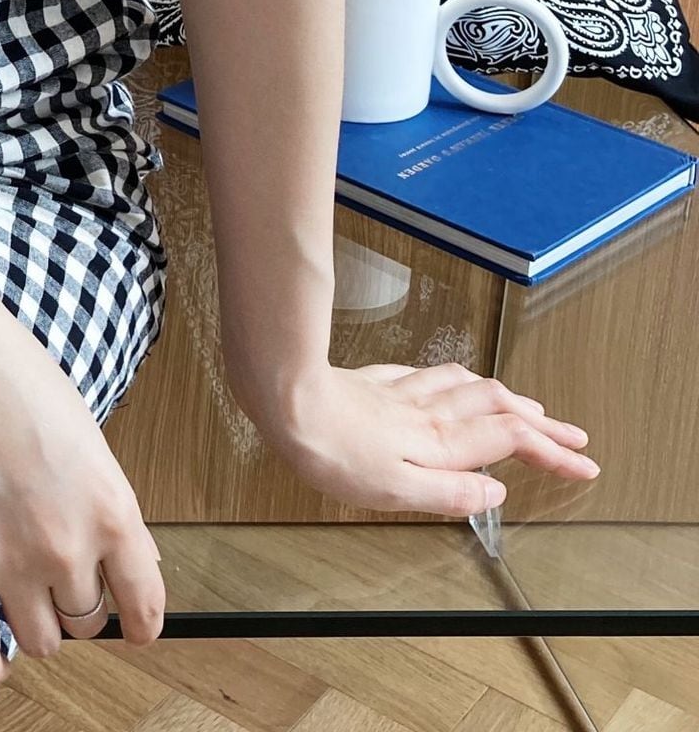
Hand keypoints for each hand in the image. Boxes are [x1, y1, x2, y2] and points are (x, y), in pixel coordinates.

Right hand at [0, 305, 163, 682]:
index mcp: (112, 507)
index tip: (134, 628)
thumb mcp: (87, 435)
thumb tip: (132, 560)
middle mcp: (70, 545)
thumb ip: (107, 503)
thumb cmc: (12, 373)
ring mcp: (12, 561)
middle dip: (74, 607)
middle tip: (52, 582)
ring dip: (32, 624)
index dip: (140, 622)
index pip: (146, 602)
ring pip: (41, 641)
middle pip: (88, 623)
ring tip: (15, 596)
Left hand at [243, 360, 598, 513]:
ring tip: (525, 404)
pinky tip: (450, 377)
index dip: (550, 453)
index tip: (584, 465)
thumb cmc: (330, 450)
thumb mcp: (395, 490)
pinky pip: (428, 374)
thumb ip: (450, 491)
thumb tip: (496, 490)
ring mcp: (400, 392)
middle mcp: (426, 412)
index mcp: (438, 442)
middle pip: (497, 408)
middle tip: (572, 435)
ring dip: (504, 396)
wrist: (282, 397)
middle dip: (540, 422)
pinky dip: (456, 378)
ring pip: (466, 386)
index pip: (509, 441)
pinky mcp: (373, 380)